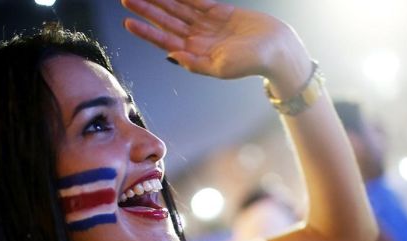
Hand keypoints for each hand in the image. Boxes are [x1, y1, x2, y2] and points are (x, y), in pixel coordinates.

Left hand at [121, 0, 307, 82]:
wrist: (277, 48)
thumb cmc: (251, 62)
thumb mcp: (220, 67)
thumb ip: (194, 63)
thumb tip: (170, 56)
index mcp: (196, 55)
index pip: (165, 41)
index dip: (147, 32)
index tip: (129, 22)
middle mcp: (199, 40)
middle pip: (168, 22)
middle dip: (147, 11)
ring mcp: (208, 25)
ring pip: (178, 9)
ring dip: (160, 1)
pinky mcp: (220, 12)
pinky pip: (196, 0)